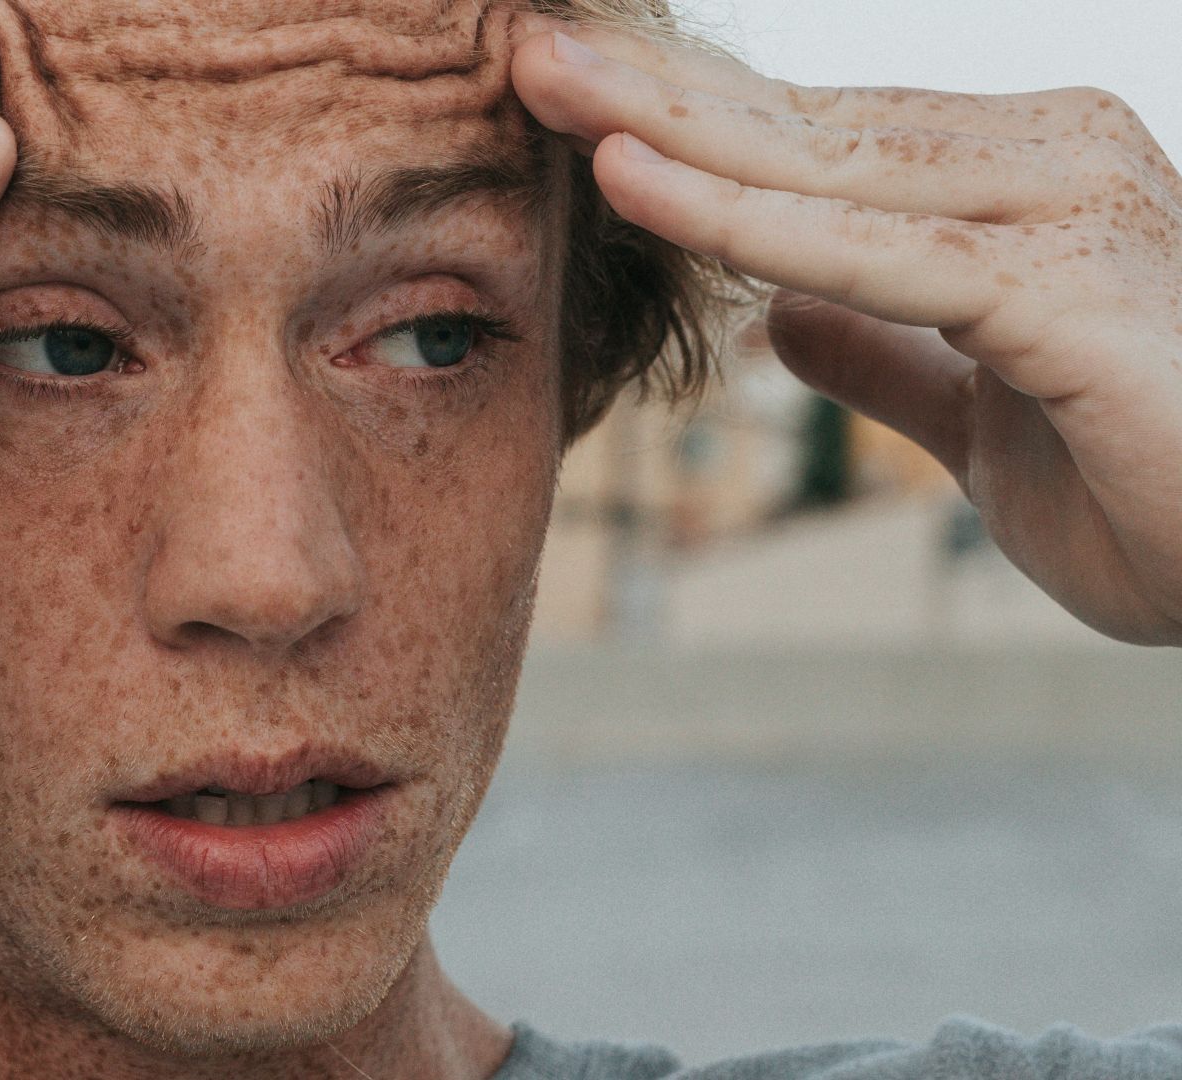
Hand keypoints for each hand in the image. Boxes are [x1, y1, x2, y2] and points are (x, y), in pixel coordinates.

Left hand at [512, 22, 1181, 646]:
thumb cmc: (1158, 485)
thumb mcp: (977, 413)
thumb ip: (885, 356)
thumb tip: (779, 316)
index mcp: (1011, 187)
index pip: (815, 142)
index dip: (687, 118)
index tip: (569, 93)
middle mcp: (1042, 165)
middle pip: (802, 125)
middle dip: (650, 87)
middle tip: (521, 42)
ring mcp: (1061, 214)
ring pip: (820, 166)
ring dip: (667, 121)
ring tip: (541, 78)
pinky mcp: (1067, 289)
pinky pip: (869, 251)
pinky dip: (741, 218)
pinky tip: (632, 182)